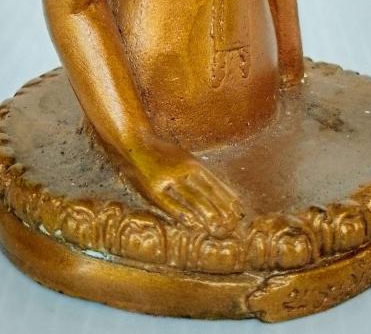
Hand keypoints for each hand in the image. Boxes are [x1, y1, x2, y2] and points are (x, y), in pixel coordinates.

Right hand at [125, 134, 243, 237]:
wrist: (132, 143)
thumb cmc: (160, 153)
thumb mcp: (182, 158)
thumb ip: (197, 173)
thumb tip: (217, 190)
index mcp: (191, 162)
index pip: (214, 183)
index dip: (227, 198)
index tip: (238, 211)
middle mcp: (182, 169)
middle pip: (206, 192)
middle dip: (220, 209)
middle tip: (232, 224)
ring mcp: (167, 179)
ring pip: (192, 199)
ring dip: (206, 215)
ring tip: (218, 228)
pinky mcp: (152, 190)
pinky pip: (171, 205)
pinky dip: (184, 215)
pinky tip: (193, 225)